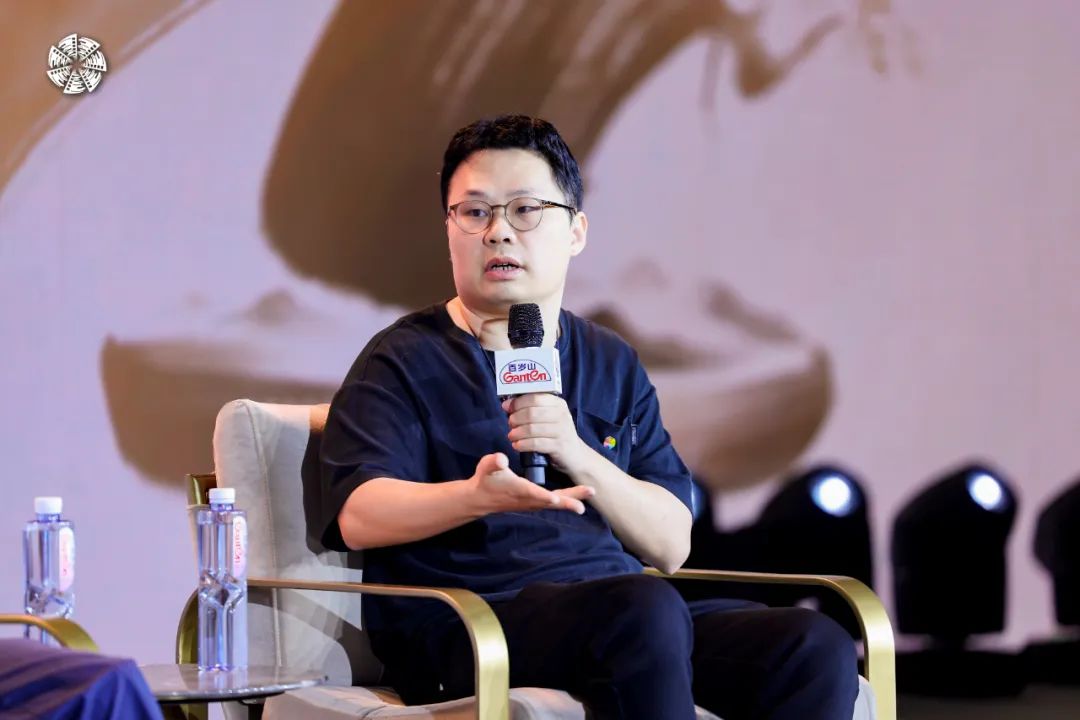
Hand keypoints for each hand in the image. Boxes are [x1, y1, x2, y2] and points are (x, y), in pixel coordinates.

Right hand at [469, 452, 593, 514]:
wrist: (482, 498)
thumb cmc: (486, 479)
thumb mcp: (486, 468)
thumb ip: (493, 463)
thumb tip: (500, 459)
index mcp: (517, 489)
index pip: (531, 493)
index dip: (542, 496)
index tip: (555, 498)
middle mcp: (528, 499)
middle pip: (551, 501)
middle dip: (568, 500)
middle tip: (585, 500)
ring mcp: (533, 502)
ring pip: (555, 502)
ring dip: (573, 498)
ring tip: (590, 492)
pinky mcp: (536, 502)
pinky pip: (554, 501)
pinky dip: (567, 498)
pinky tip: (580, 495)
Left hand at [502, 394, 589, 474]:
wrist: (576, 455)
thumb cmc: (557, 434)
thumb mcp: (550, 417)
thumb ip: (533, 409)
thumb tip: (508, 405)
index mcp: (558, 404)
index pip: (534, 398)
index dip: (517, 402)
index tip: (506, 407)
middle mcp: (561, 415)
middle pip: (531, 413)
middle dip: (516, 418)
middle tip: (510, 424)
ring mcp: (561, 431)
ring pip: (532, 428)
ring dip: (517, 433)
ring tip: (512, 436)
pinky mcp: (559, 446)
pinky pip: (536, 443)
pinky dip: (523, 444)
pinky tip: (517, 446)